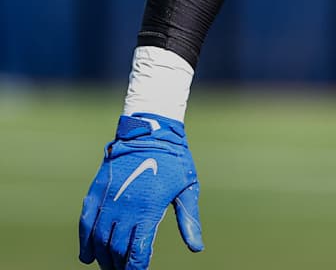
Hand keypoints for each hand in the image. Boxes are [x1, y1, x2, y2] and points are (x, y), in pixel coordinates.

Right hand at [79, 114, 203, 268]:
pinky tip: (88, 257)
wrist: (150, 132)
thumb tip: (197, 249)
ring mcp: (106, 202)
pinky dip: (84, 243)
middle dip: (119, 266)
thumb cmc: (174, 161)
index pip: (138, 251)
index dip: (136, 267)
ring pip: (99, 241)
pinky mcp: (94, 194)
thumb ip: (189, 221)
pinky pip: (85, 225)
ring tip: (109, 267)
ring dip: (103, 258)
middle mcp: (124, 209)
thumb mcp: (188, 189)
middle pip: (116, 250)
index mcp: (148, 210)